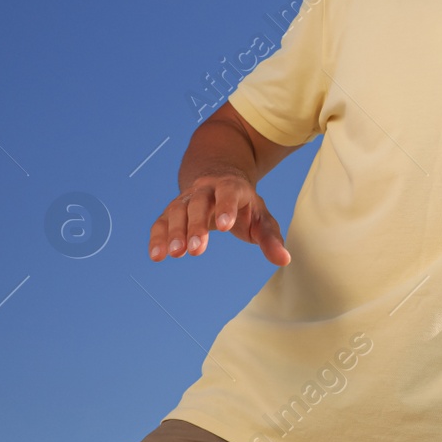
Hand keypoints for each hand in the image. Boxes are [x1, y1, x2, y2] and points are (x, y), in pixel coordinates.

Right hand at [148, 172, 290, 265]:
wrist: (219, 181)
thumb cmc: (244, 205)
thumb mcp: (262, 218)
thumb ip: (270, 239)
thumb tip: (284, 259)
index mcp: (232, 187)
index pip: (229, 192)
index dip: (226, 207)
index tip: (223, 227)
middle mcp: (207, 189)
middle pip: (198, 202)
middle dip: (196, 225)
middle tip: (195, 251)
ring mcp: (187, 198)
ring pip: (177, 210)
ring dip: (175, 232)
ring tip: (175, 254)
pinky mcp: (173, 211)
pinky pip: (161, 221)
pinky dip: (158, 237)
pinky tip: (157, 255)